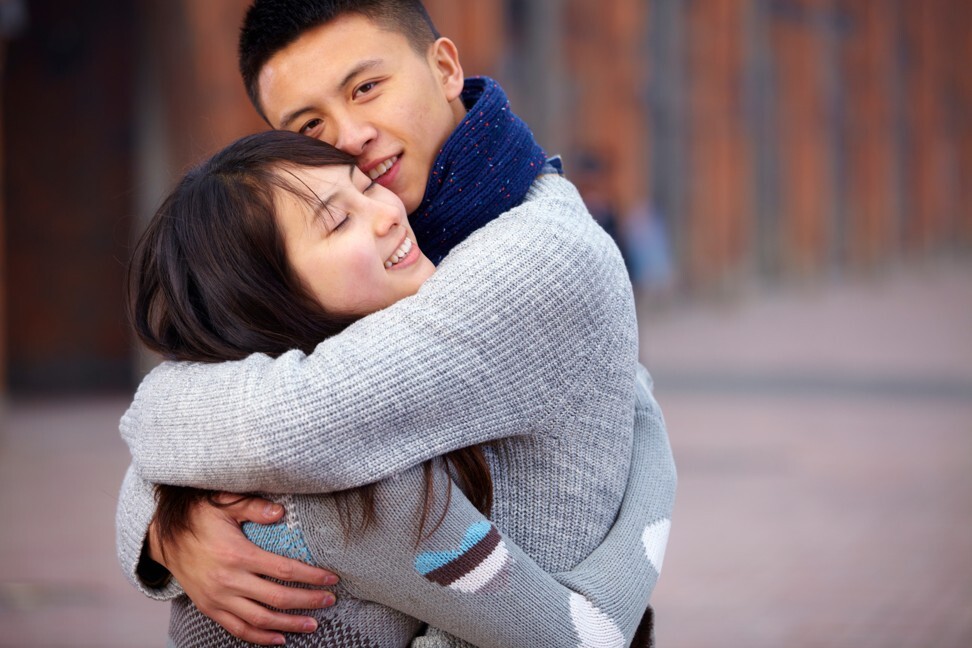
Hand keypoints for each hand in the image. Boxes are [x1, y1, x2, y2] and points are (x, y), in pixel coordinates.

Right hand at [149, 494, 338, 645]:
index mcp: (237, 554)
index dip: (311, 576)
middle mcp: (228, 580)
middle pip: (277, 597)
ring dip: (289, 624)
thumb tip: (281, 512)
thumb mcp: (224, 503)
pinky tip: (279, 638)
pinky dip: (259, 637)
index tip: (331, 579)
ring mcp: (218, 598)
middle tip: (330, 601)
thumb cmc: (198, 517)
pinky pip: (237, 628)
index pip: (284, 570)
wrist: (163, 538)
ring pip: (260, 619)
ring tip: (312, 625)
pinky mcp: (209, 608)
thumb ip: (254, 507)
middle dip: (307, 601)